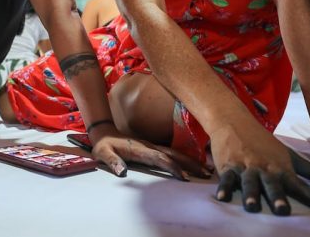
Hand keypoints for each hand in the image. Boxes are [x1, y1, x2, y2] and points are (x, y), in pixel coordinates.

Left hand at [89, 125, 211, 180]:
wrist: (104, 132)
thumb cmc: (104, 146)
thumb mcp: (103, 153)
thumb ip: (112, 162)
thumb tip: (122, 172)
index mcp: (139, 149)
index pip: (159, 158)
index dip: (172, 167)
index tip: (184, 177)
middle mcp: (149, 146)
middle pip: (173, 154)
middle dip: (190, 163)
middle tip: (206, 173)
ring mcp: (153, 146)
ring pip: (175, 152)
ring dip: (191, 160)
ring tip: (206, 169)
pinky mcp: (153, 148)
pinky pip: (172, 152)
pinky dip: (184, 158)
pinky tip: (194, 164)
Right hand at [210, 123, 309, 215]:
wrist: (235, 122)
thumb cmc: (264, 143)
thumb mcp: (290, 155)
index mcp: (281, 168)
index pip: (301, 185)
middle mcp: (265, 168)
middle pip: (272, 185)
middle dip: (277, 197)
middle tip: (282, 210)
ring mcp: (246, 167)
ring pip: (249, 182)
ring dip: (251, 194)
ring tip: (252, 207)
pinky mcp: (228, 166)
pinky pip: (227, 179)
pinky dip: (224, 188)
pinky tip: (222, 198)